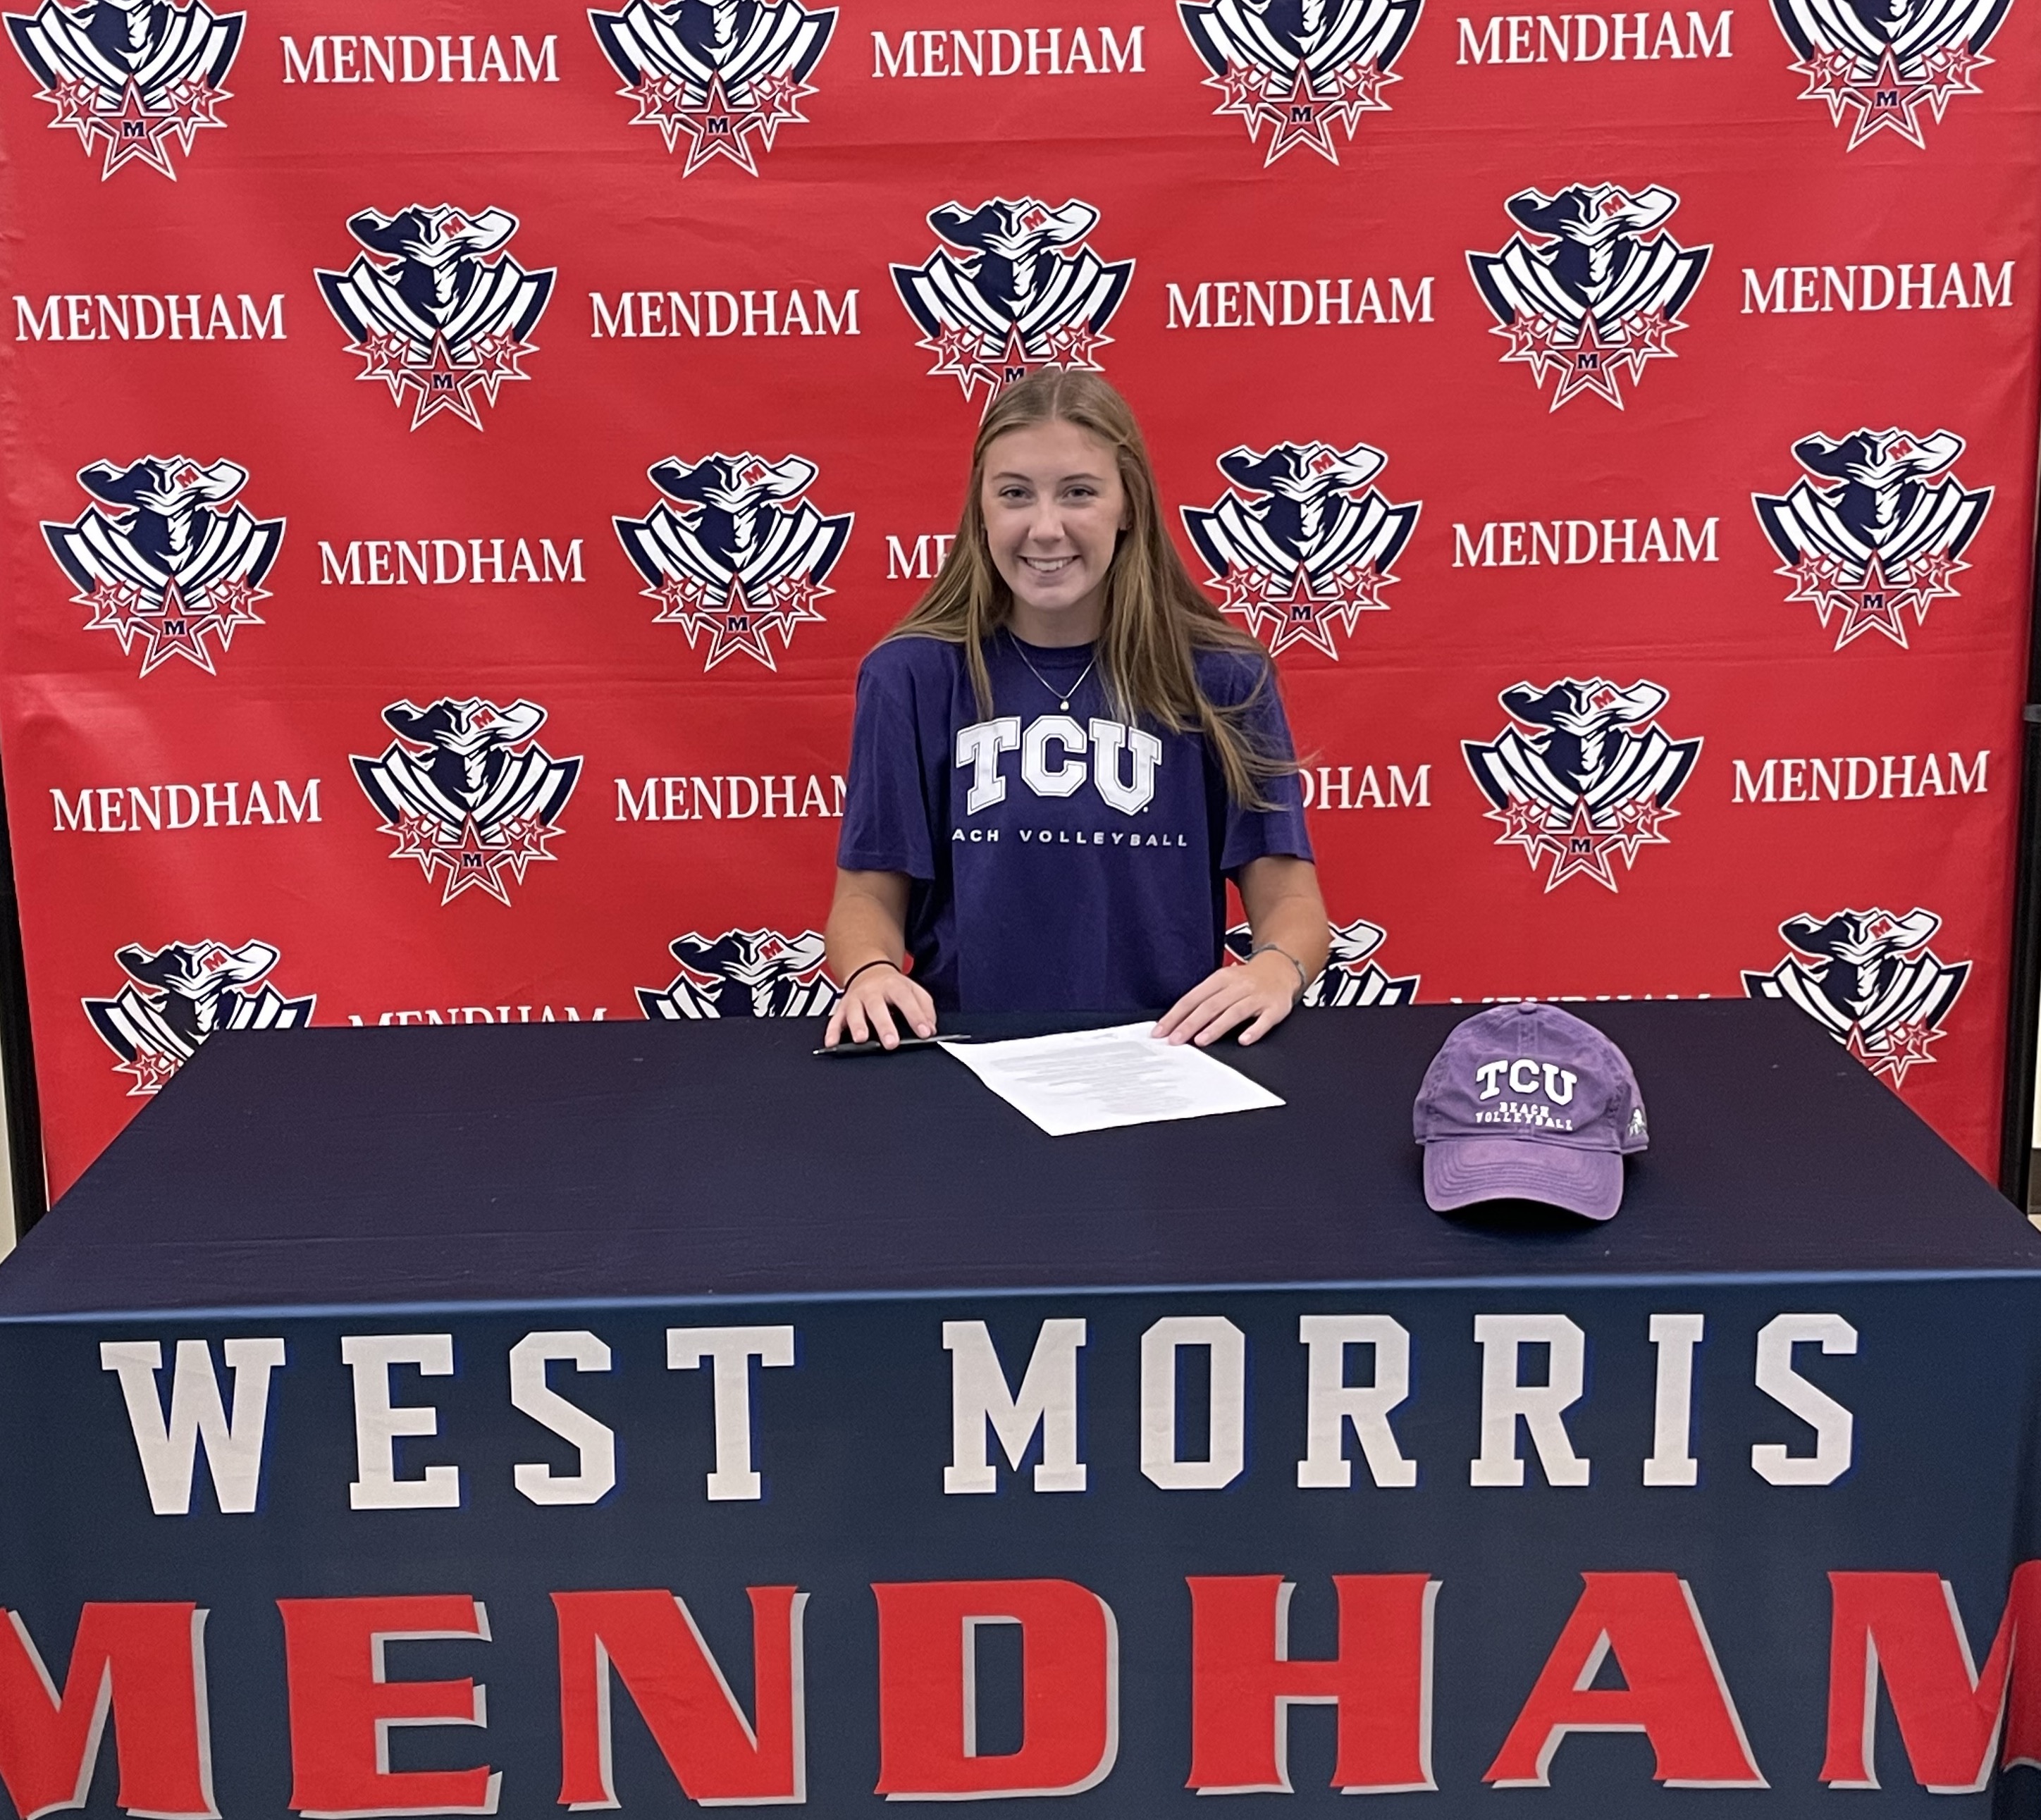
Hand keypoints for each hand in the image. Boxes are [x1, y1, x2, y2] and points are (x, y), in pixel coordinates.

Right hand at [824, 962, 937, 1048]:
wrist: (868, 970)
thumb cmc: (892, 986)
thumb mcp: (913, 990)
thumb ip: (925, 1008)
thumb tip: (930, 1028)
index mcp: (893, 985)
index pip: (906, 1000)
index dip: (916, 1016)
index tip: (924, 1033)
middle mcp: (873, 991)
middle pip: (877, 1007)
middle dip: (884, 1025)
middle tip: (891, 1043)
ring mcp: (856, 999)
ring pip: (854, 1011)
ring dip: (857, 1025)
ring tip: (861, 1039)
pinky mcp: (842, 1007)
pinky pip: (835, 1019)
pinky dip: (832, 1031)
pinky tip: (832, 1043)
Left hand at [1154, 951, 1300, 1047]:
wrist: (1281, 969)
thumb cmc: (1247, 979)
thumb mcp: (1223, 981)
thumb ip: (1203, 1000)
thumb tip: (1178, 1022)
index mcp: (1221, 979)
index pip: (1193, 998)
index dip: (1175, 1015)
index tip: (1161, 1030)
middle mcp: (1238, 986)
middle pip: (1210, 1005)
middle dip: (1190, 1023)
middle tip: (1176, 1039)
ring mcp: (1257, 997)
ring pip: (1234, 1012)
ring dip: (1216, 1027)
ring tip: (1201, 1040)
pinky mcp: (1274, 1008)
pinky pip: (1264, 1020)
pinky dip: (1254, 1030)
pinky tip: (1243, 1040)